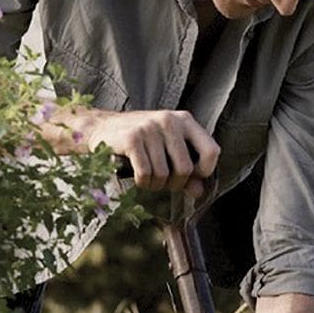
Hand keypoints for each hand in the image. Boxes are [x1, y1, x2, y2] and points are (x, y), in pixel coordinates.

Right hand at [75, 108, 218, 200]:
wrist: (101, 128)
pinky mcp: (132, 138)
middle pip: (185, 169)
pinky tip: (138, 178)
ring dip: (155, 184)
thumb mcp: (168, 150)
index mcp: (185, 120)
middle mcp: (169, 120)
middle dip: (174, 184)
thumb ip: (188, 170)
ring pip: (163, 174)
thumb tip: (199, 192)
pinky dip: (142, 183)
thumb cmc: (141, 141)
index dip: (204, 171)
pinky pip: (145, 174)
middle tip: (163, 181)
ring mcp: (150, 128)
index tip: (192, 177)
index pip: (212, 151)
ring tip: (148, 177)